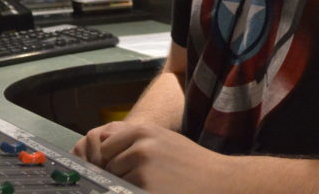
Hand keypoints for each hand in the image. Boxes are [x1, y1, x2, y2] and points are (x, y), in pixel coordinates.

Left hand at [74, 121, 230, 193]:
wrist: (217, 180)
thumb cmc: (189, 162)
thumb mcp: (163, 139)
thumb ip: (134, 137)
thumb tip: (101, 137)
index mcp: (144, 130)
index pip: (106, 144)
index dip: (114, 157)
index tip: (129, 164)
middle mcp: (141, 145)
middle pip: (109, 164)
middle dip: (121, 174)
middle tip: (149, 177)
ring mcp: (143, 167)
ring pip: (117, 181)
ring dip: (129, 186)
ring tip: (156, 184)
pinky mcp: (145, 187)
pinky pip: (126, 191)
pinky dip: (138, 192)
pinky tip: (158, 190)